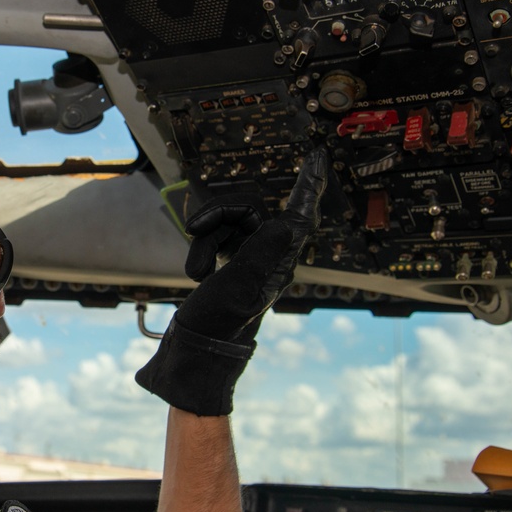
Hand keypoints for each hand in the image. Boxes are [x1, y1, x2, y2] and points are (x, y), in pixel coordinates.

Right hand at [135, 148, 327, 414]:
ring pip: (226, 226)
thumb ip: (263, 252)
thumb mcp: (239, 286)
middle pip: (247, 212)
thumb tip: (293, 224)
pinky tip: (197, 275)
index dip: (309, 184)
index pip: (300, 214)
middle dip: (217, 219)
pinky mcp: (229, 267)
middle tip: (194, 230)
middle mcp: (268, 259)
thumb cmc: (217, 325)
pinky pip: (215, 240)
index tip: (318, 157)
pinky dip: (200, 252)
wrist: (193, 354)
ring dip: (204, 241)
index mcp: (279, 261)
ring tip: (197, 271)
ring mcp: (248, 262)